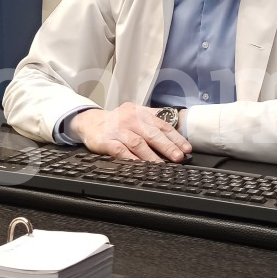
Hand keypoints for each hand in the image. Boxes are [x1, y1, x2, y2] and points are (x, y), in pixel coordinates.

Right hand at [70, 102, 191, 161]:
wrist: (90, 121)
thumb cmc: (118, 122)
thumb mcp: (135, 115)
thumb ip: (153, 121)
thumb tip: (176, 135)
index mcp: (141, 112)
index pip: (162, 124)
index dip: (176, 137)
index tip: (186, 148)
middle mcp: (131, 119)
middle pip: (152, 133)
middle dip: (167, 146)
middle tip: (178, 157)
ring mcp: (118, 129)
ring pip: (138, 142)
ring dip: (151, 155)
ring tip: (161, 165)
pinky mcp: (106, 140)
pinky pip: (120, 150)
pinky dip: (131, 158)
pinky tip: (139, 165)